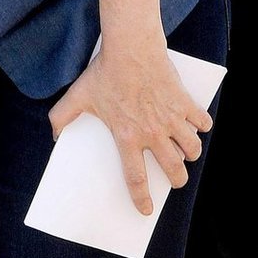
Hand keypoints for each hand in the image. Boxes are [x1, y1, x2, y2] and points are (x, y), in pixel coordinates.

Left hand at [48, 40, 212, 215]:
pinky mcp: (184, 102)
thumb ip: (61, 117)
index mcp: (127, 137)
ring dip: (191, 154)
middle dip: (177, 180)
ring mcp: (171, 119)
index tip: (146, 210)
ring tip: (186, 153)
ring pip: (192, 149)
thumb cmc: (104, 72)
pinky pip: (202, 121)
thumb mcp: (77, 96)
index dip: (142, 198)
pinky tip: (197, 126)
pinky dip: (202, 126)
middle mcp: (152, 133)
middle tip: (176, 179)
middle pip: (174, 169)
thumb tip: (54, 135)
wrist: (131, 47)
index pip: (135, 178)